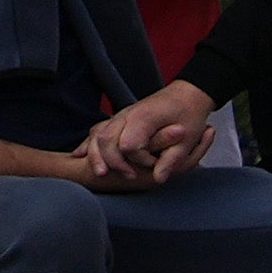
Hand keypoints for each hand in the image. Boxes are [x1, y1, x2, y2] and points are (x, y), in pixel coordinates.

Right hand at [72, 85, 219, 191]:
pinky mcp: (119, 118)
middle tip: (128, 177)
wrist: (188, 93)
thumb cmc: (191, 115)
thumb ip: (171, 159)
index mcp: (144, 117)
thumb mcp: (188, 139)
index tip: (155, 165)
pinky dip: (88, 145)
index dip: (139, 160)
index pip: (127, 145)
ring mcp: (121, 115)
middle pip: (105, 140)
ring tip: (102, 173)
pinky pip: (97, 131)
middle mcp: (128, 114)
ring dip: (96, 155)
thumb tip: (158, 179)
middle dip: (112, 162)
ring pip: (97, 135)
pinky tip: (80, 156)